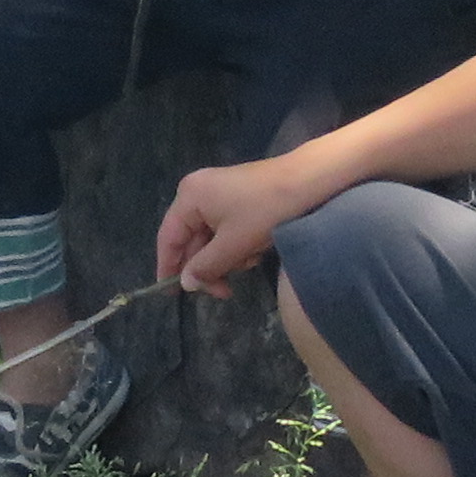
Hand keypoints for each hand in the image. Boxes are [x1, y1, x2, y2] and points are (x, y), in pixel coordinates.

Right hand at [154, 151, 307, 291]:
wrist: (307, 182)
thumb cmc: (264, 211)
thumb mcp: (232, 245)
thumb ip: (205, 267)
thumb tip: (185, 284)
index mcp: (189, 197)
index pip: (168, 238)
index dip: (168, 267)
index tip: (170, 294)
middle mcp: (198, 193)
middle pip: (191, 241)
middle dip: (209, 267)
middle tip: (224, 292)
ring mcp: (218, 195)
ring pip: (211, 240)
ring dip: (227, 258)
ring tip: (250, 260)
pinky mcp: (237, 200)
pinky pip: (226, 231)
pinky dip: (238, 246)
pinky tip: (256, 250)